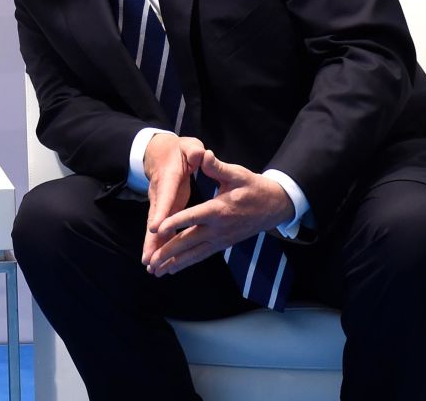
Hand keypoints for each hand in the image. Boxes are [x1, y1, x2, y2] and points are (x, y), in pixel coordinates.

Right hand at [141, 134, 206, 269]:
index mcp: (169, 178)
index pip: (164, 196)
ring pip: (154, 228)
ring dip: (152, 247)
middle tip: (148, 258)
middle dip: (151, 239)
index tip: (157, 228)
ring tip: (150, 266)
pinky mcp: (162, 209)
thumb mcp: (189, 146)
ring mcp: (159, 203)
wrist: (161, 151)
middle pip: (154, 219)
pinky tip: (157, 259)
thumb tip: (200, 154)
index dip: (161, 213)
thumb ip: (194, 151)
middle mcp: (160, 194)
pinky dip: (157, 244)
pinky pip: (159, 229)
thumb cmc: (180, 150)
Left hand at [146, 150, 295, 276]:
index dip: (175, 223)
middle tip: (150, 261)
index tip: (158, 230)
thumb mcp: (237, 174)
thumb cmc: (253, 187)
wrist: (275, 206)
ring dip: (174, 263)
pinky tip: (172, 269)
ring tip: (155, 272)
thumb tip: (204, 154)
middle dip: (168, 252)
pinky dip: (186, 263)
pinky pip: (201, 255)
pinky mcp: (222, 244)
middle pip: (189, 241)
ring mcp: (220, 239)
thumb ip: (217, 167)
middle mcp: (218, 228)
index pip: (193, 217)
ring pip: (194, 253)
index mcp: (219, 209)